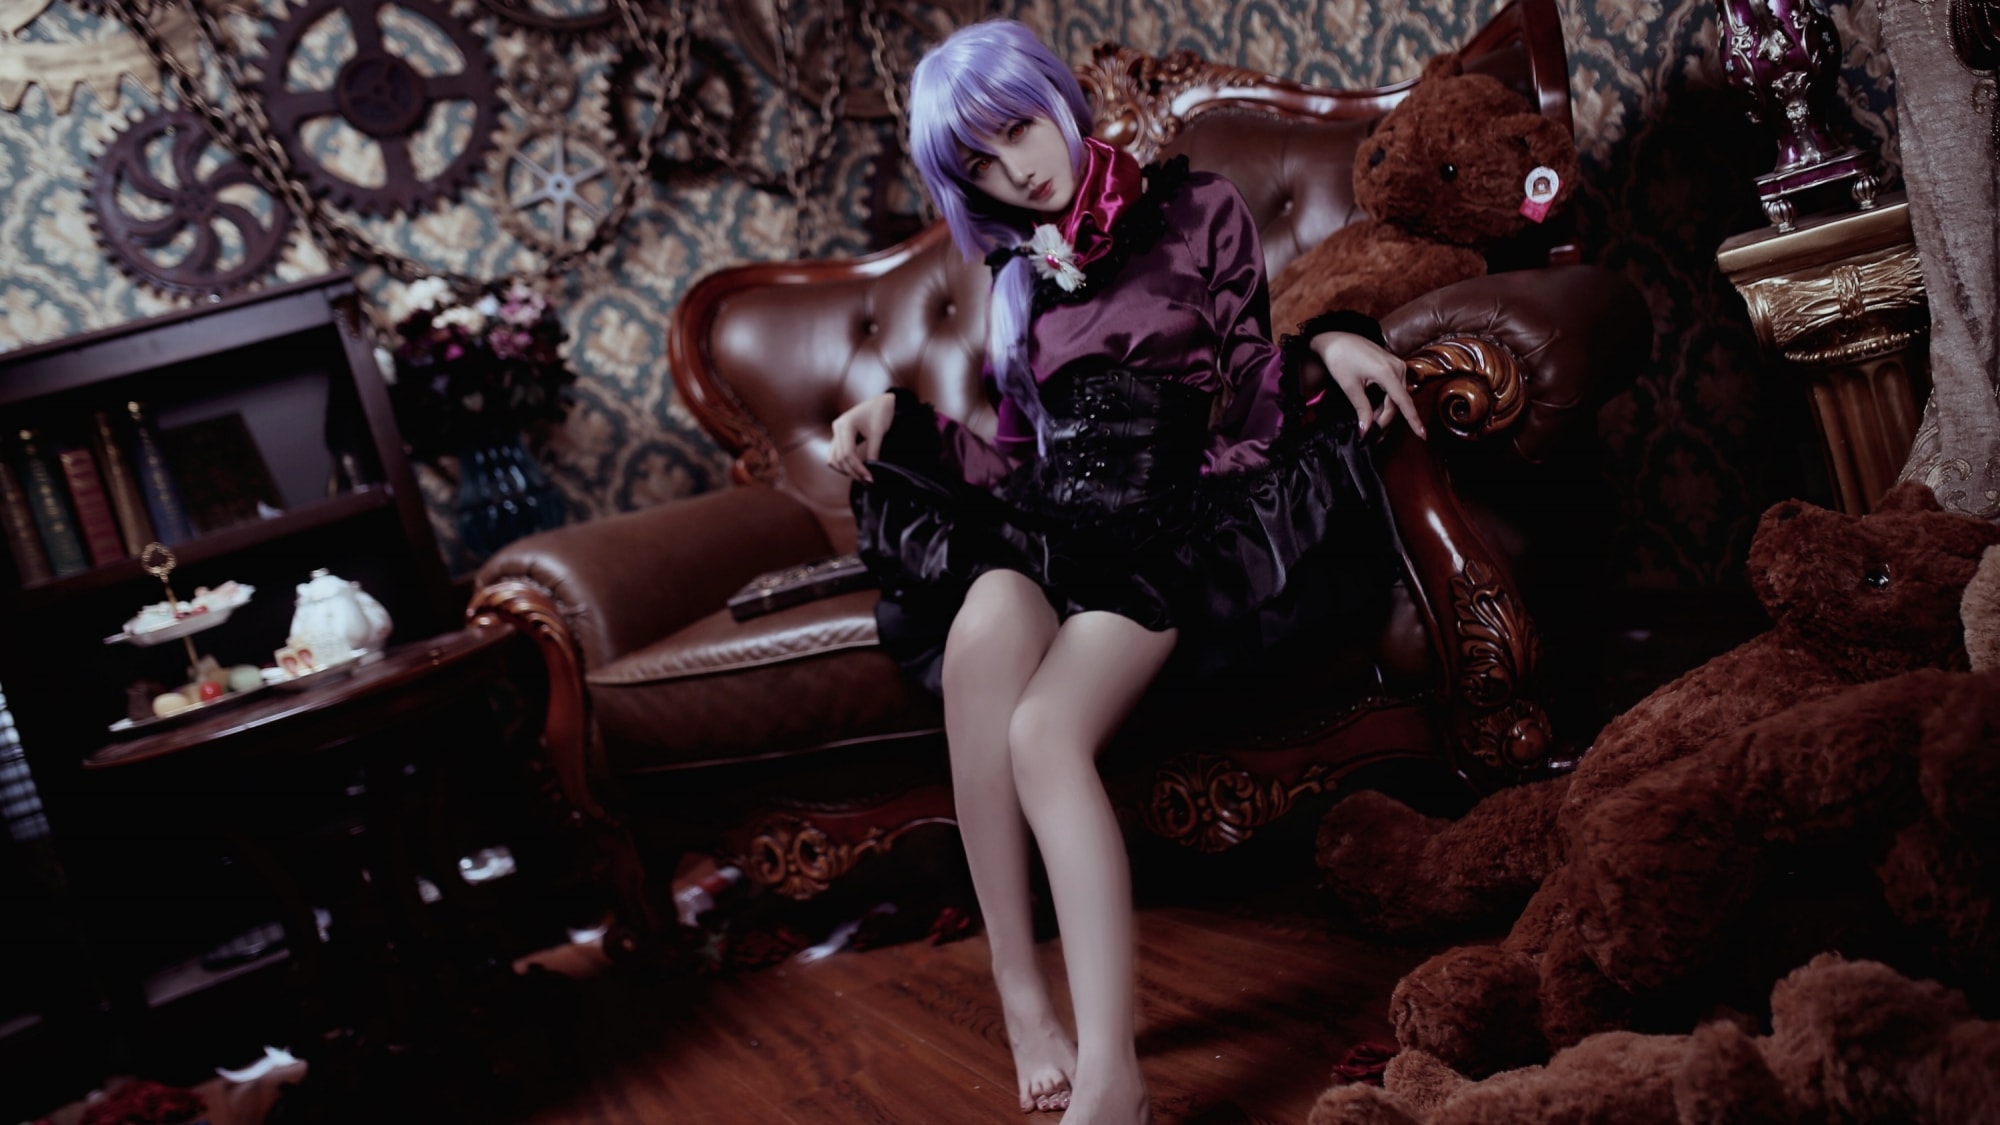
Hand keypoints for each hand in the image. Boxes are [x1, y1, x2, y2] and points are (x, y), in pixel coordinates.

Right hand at [826, 391, 895, 482]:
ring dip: (845, 470)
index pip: (847, 454)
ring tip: (861, 478)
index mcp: (845, 425)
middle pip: (839, 458)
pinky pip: (836, 455)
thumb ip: (873, 452)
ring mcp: (836, 432)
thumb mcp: (878, 433)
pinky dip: (843, 465)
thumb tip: (871, 471)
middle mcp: (837, 428)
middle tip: (867, 482)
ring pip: (833, 459)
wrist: (883, 402)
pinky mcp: (840, 436)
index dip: (858, 469)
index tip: (870, 478)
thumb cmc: (881, 412)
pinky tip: (855, 470)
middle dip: (852, 472)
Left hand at [1310, 331, 1424, 439]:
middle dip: (1384, 420)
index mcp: (1387, 372)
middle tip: (1370, 434)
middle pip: (1397, 403)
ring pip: (1396, 398)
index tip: (1422, 435)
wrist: (1337, 338)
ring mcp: (1397, 366)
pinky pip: (1394, 389)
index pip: (1403, 402)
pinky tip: (1374, 410)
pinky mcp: (1394, 366)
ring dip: (1384, 412)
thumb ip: (1361, 409)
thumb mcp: (1350, 386)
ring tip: (1370, 423)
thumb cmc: (1340, 357)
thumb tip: (1365, 431)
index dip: (1413, 420)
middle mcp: (1398, 368)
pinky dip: (1385, 402)